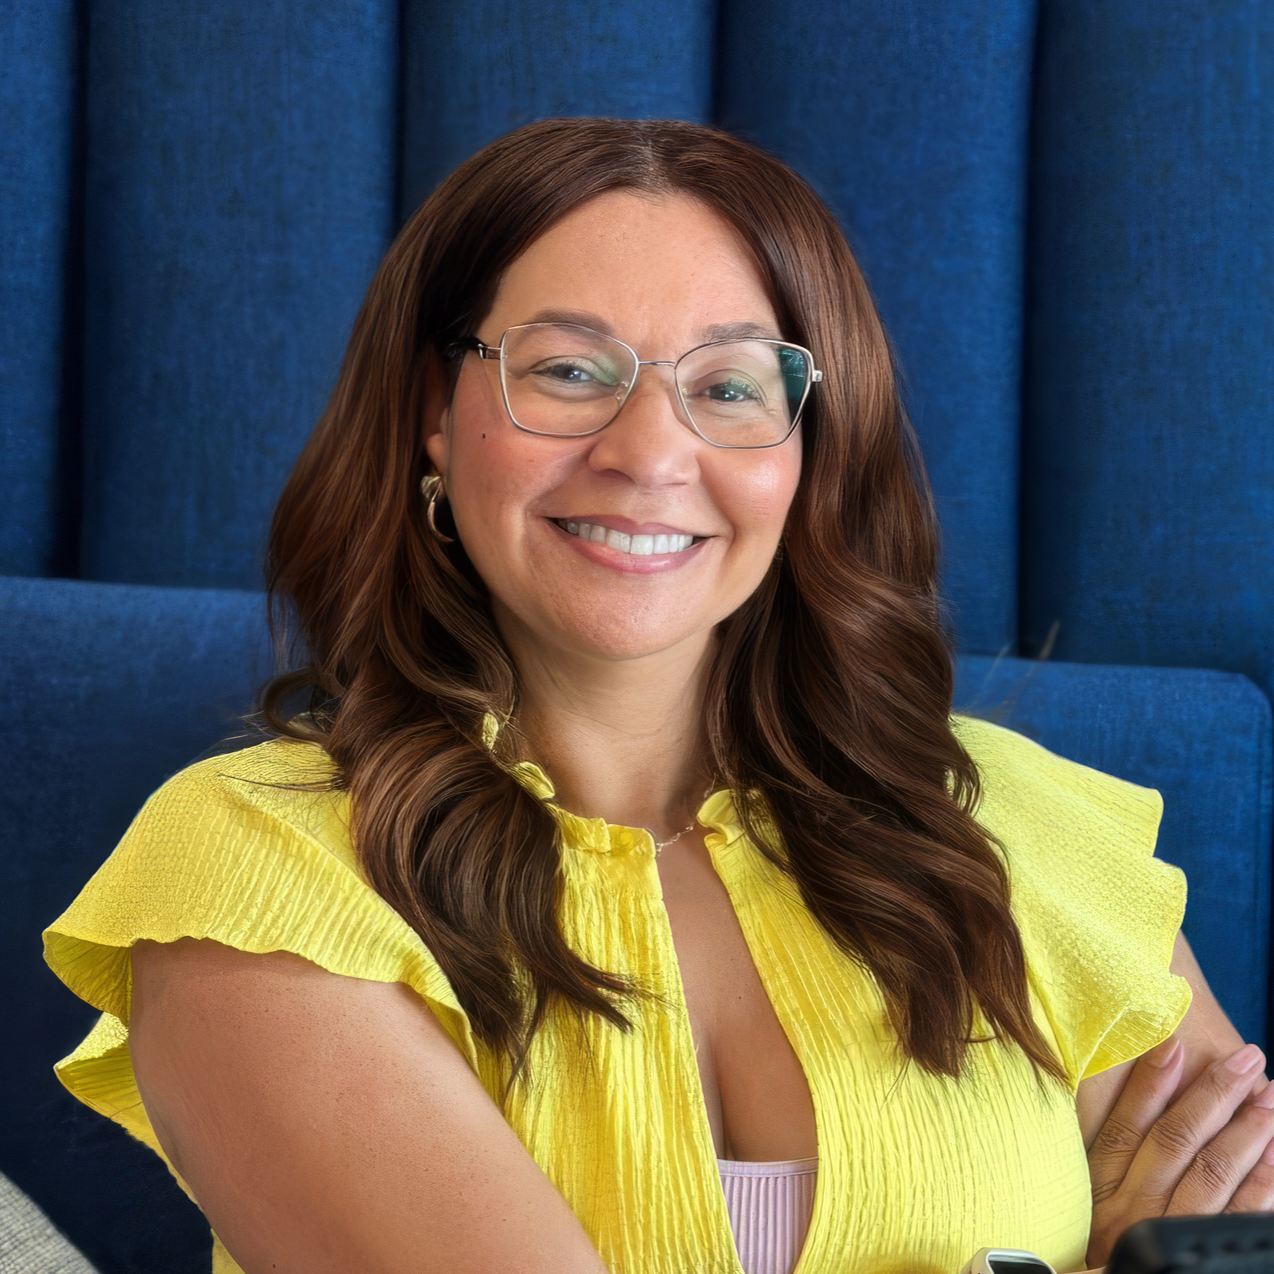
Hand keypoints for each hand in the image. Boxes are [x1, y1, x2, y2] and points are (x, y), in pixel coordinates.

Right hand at [1085, 1037, 1273, 1266]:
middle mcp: (1135, 1211)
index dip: (1149, 1085)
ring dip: (1246, 1127)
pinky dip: (1264, 1176)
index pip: (1123, 1128)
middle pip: (1175, 1140)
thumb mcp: (1091, 1211)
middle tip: (1245, 1057)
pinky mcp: (1209, 1251)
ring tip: (1270, 1092)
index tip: (1175, 1045)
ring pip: (1213, 1170)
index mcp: (1102, 1194)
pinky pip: (1244, 1212)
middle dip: (1213, 1094)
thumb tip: (1126, 1100)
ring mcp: (1174, 1233)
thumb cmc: (1108, 1255)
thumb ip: (1107, 1165)